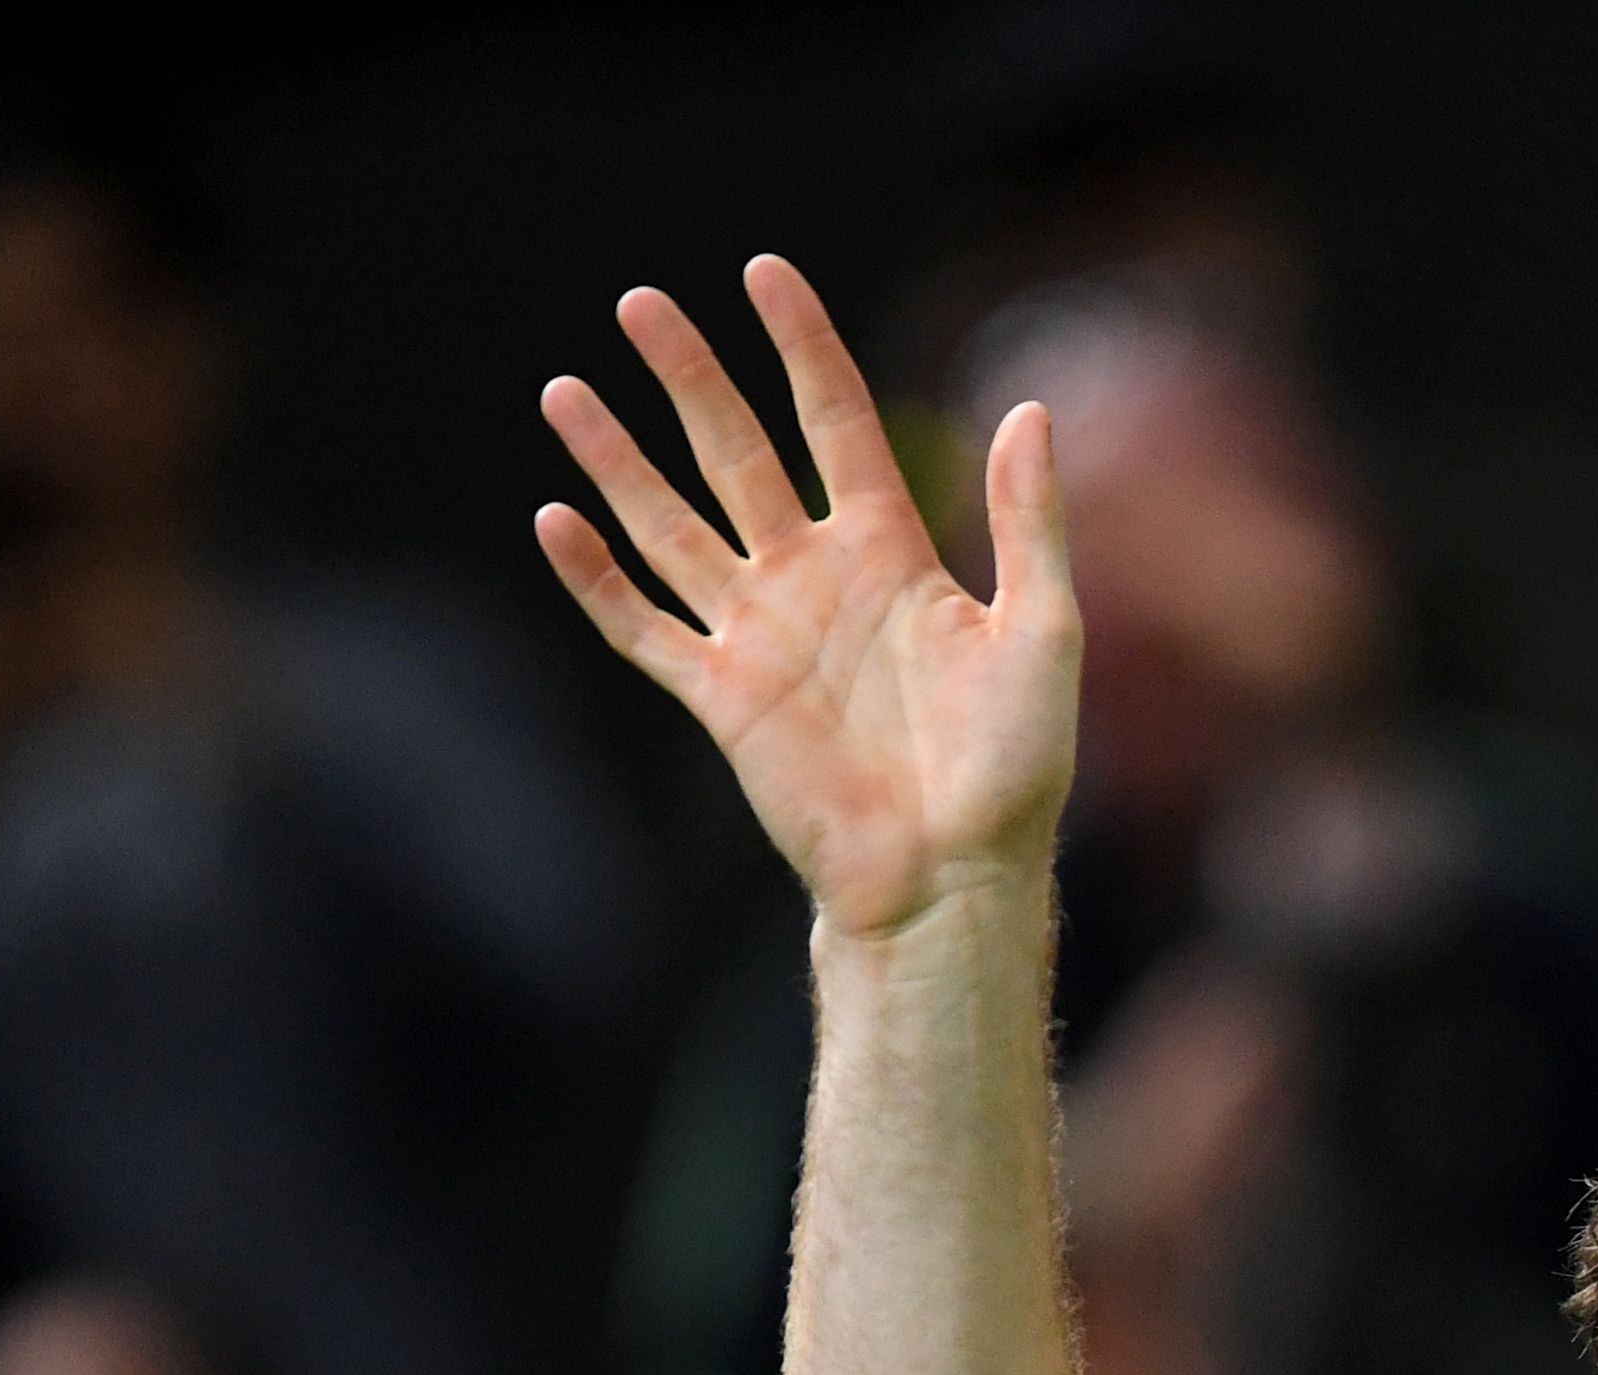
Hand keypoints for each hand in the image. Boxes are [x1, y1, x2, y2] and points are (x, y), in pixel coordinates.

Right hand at [537, 257, 1077, 935]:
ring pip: (672, 525)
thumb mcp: (1043, 631)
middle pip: (737, 453)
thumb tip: (1031, 409)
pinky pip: (643, 627)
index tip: (763, 272)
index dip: (801, 346)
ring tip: (566, 390)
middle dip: (690, 379)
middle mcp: (815, 579)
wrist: (953, 878)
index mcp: (891, 552)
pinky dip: (597, 580)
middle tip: (640, 302)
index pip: (835, 421)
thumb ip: (1027, 522)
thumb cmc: (1012, 769)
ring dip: (618, 461)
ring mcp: (761, 635)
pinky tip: (554, 521)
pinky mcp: (722, 697)